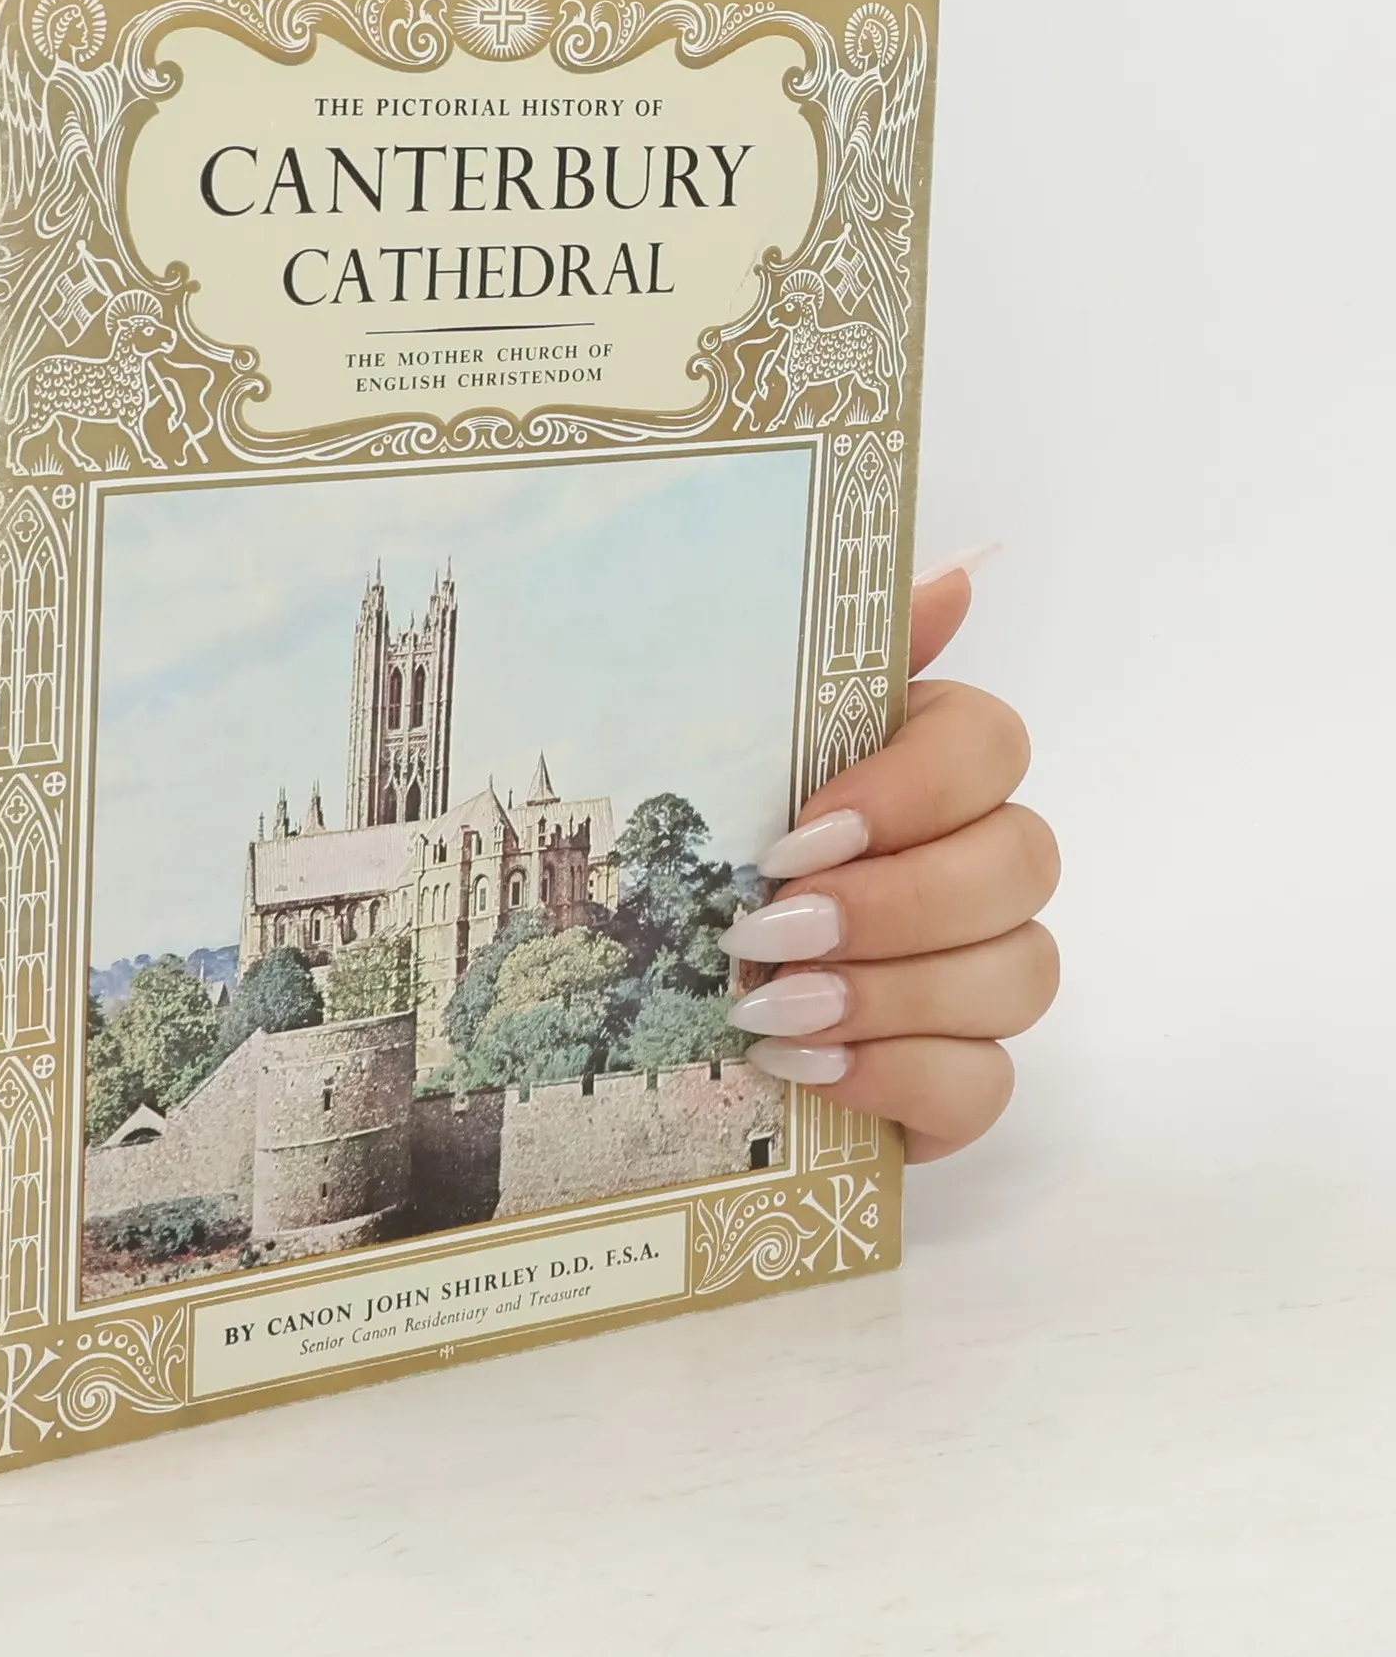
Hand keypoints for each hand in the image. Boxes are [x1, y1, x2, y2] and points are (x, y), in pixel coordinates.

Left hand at [722, 553, 1058, 1160]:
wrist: (632, 1006)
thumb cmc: (690, 856)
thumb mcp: (723, 748)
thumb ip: (826, 662)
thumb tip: (959, 574)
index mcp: (922, 767)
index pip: (993, 744)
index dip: (913, 789)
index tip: (801, 832)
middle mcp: (974, 863)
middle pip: (1024, 860)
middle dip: (895, 902)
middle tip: (770, 930)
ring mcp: (979, 976)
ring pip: (1021, 973)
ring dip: (891, 993)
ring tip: (769, 1009)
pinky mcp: (960, 1078)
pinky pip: (989, 1083)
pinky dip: (900, 1078)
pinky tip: (807, 1066)